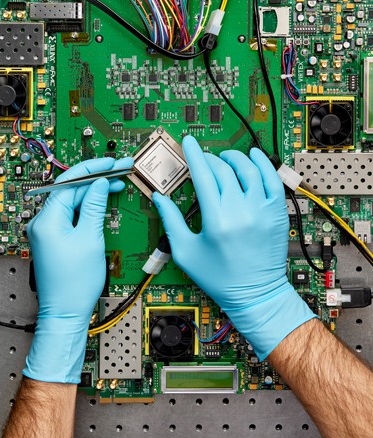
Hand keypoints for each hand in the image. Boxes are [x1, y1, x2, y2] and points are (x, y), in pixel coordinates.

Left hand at [23, 155, 132, 383]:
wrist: (65, 314)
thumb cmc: (75, 285)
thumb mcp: (90, 239)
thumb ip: (93, 207)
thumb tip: (99, 183)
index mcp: (46, 219)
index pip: (70, 182)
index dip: (94, 168)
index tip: (113, 162)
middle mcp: (41, 222)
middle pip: (70, 189)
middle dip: (96, 178)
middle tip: (120, 169)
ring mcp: (46, 230)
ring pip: (71, 200)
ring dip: (92, 191)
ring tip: (116, 182)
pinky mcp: (53, 238)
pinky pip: (70, 213)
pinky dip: (86, 206)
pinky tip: (101, 200)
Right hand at [152, 136, 315, 359]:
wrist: (256, 295)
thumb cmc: (220, 277)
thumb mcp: (185, 252)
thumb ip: (171, 221)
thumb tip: (159, 198)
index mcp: (217, 220)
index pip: (204, 175)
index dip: (194, 155)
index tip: (189, 142)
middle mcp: (241, 211)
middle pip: (223, 170)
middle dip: (209, 159)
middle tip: (202, 159)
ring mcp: (263, 211)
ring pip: (249, 169)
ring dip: (235, 158)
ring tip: (225, 157)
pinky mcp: (278, 214)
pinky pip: (273, 180)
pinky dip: (264, 164)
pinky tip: (254, 156)